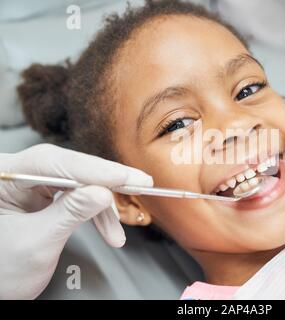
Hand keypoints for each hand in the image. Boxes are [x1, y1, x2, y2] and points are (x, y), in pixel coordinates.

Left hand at [0, 144, 152, 298]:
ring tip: (117, 230)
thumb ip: (70, 213)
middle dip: (106, 183)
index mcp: (2, 177)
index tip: (125, 177)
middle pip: (69, 168)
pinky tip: (108, 228)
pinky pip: (76, 195)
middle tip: (139, 185)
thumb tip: (103, 192)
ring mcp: (29, 183)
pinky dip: (95, 212)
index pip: (52, 163)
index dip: (94, 170)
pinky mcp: (42, 194)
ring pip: (78, 182)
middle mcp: (16, 174)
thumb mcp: (38, 243)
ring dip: (103, 206)